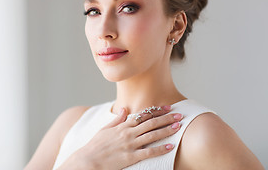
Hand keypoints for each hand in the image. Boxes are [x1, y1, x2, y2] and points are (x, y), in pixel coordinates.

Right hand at [58, 105, 182, 169]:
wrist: (88, 160)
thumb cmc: (95, 145)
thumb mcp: (105, 129)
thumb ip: (116, 119)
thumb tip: (124, 109)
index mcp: (123, 125)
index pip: (143, 115)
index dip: (157, 111)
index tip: (167, 107)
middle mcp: (128, 133)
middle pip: (151, 123)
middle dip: (167, 118)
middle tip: (179, 115)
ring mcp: (130, 144)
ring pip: (152, 135)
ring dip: (166, 130)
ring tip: (178, 126)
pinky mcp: (131, 157)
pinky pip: (149, 152)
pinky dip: (160, 148)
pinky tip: (170, 146)